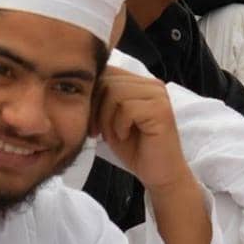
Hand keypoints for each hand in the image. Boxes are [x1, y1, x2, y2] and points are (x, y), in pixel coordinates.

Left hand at [93, 67, 190, 190]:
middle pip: (108, 81)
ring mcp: (159, 96)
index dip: (93, 96)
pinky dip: (118, 126)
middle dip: (96, 109)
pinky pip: (126, 108)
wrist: (159, 172)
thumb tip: (81, 85)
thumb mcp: (112, 118)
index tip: (92, 121)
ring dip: (106, 118)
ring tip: (113, 135)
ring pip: (114, 93)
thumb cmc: (134, 147)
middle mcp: (153, 85)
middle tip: (98, 131)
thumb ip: (103, 98)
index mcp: (142, 83)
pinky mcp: (161, 110)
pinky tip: (125, 137)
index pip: (107, 72)